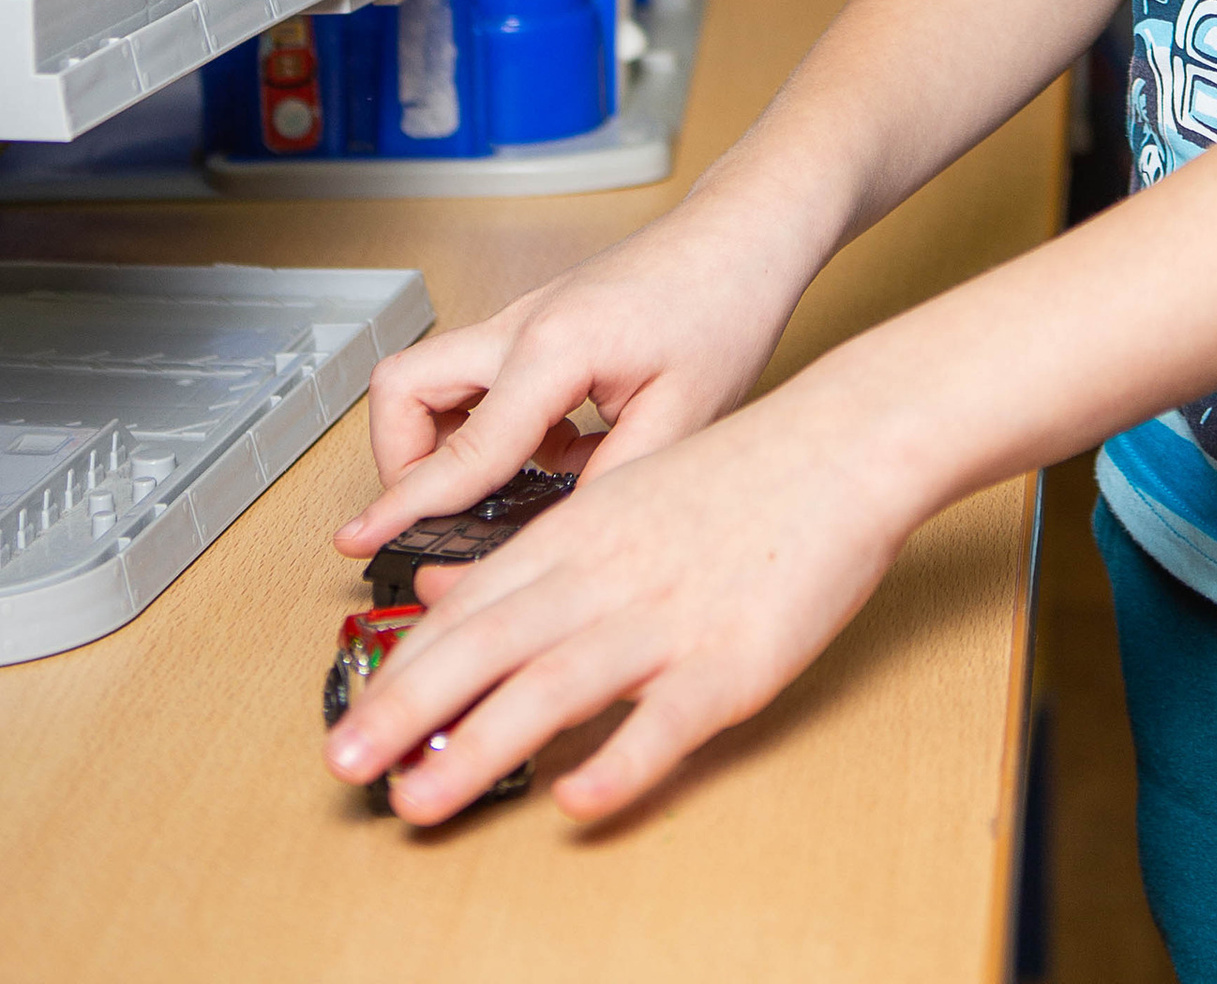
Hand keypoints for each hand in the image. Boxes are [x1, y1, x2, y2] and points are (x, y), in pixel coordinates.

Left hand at [323, 364, 914, 823]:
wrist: (844, 442)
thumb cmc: (740, 476)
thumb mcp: (619, 497)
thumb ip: (529, 553)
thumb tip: (440, 594)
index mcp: (580, 536)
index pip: (468, 610)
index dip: (401, 669)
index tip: (346, 724)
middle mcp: (610, 575)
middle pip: (490, 647)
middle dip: (408, 710)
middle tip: (347, 767)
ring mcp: (670, 618)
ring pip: (556, 684)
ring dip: (480, 746)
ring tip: (423, 799)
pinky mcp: (734, 660)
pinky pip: (666, 720)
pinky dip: (617, 762)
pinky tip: (574, 801)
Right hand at [332, 197, 807, 567]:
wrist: (748, 234)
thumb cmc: (727, 304)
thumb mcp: (684, 416)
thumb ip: (611, 484)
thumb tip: (554, 542)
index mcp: (554, 346)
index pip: (464, 449)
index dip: (410, 507)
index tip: (361, 542)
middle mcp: (521, 325)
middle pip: (403, 388)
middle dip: (403, 460)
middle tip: (438, 511)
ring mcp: (524, 321)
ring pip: (433, 380)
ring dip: (446, 442)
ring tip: (510, 488)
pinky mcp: (539, 328)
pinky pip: (481, 384)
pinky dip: (497, 429)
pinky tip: (563, 453)